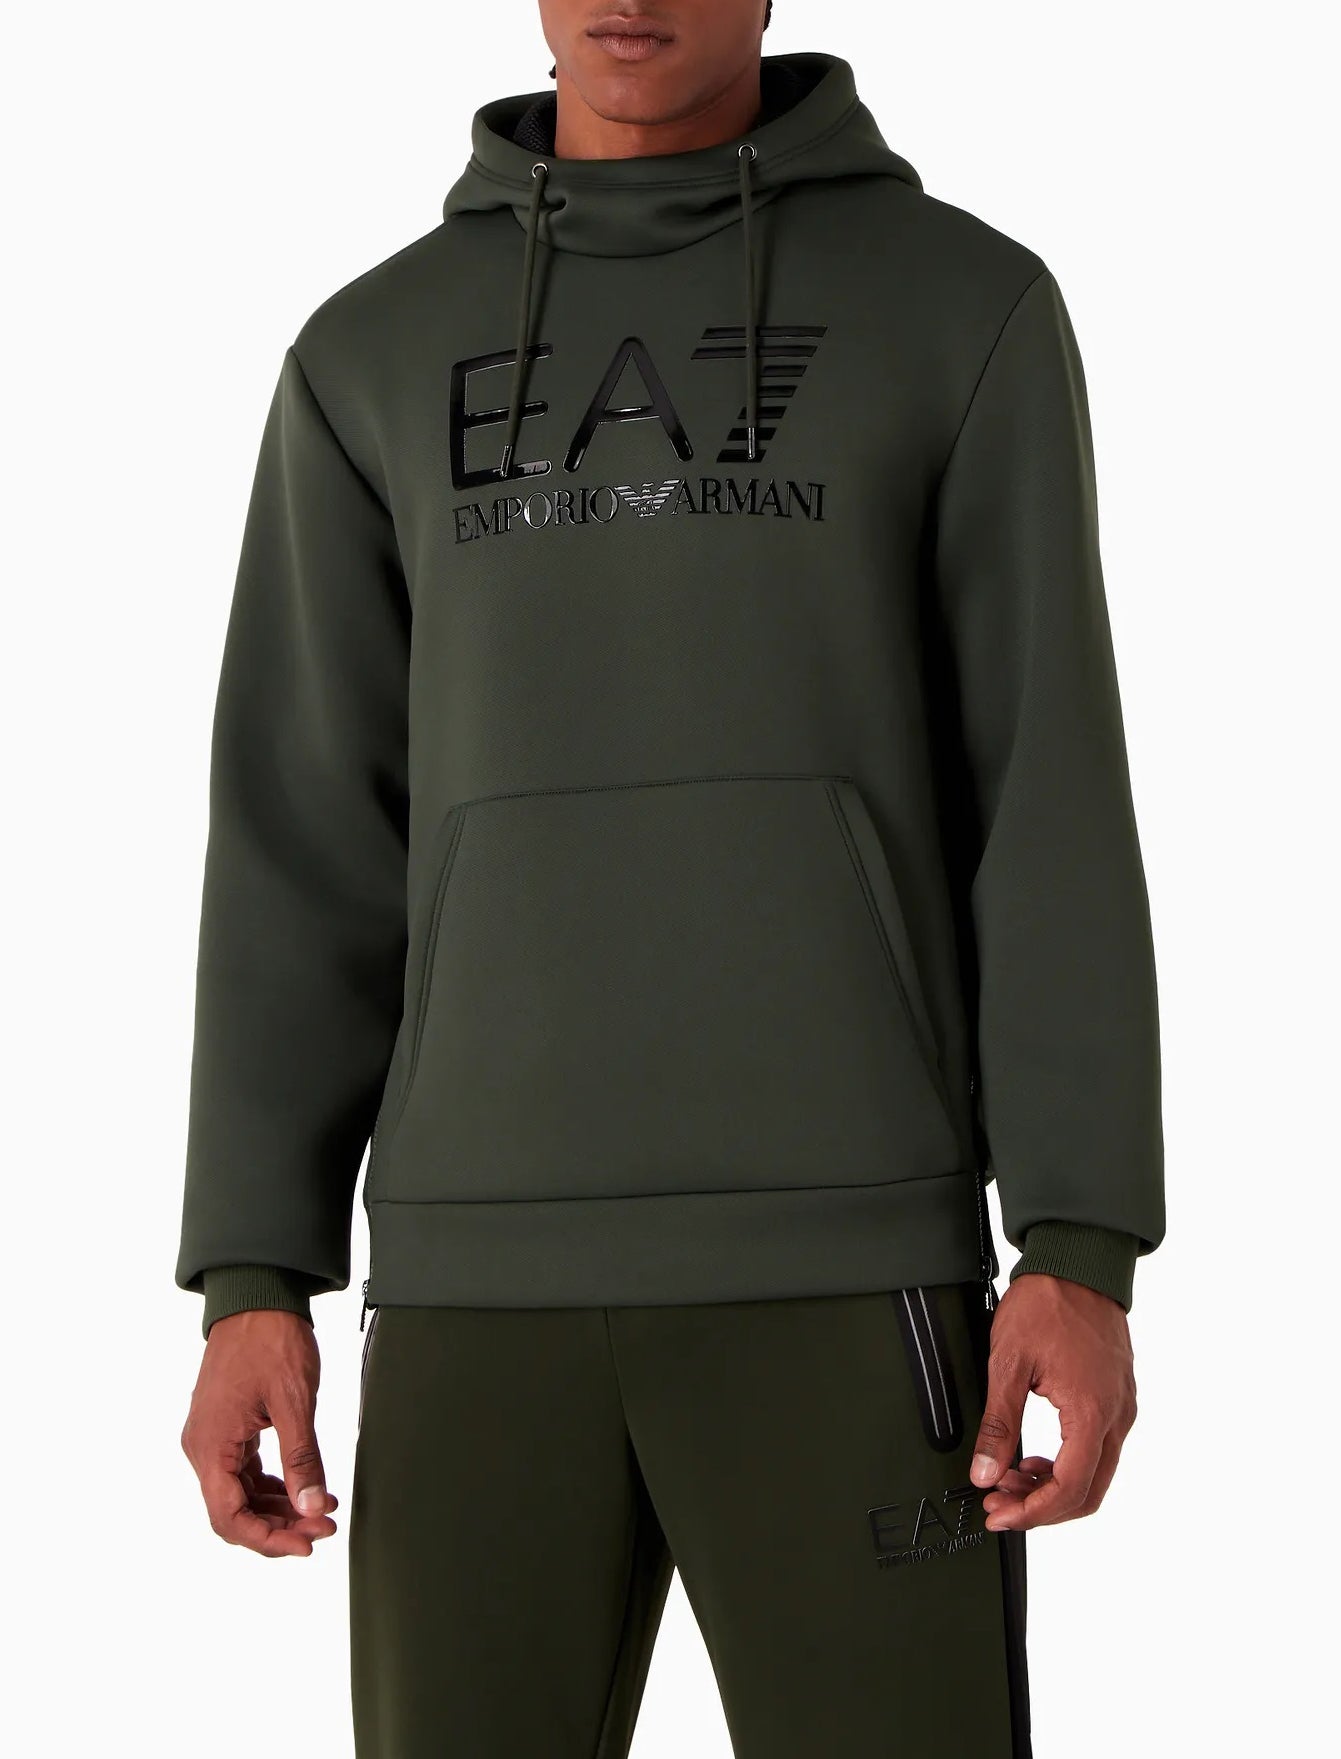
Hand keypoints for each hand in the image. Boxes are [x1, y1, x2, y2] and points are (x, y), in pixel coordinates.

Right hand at [181, 1309, 337, 1556]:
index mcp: (211, 1446)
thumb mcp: (294, 1402)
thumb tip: (310, 1508)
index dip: (267, 1540)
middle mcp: (203, 1447)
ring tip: (321, 1509)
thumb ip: (302, 1458)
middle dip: (279, 1526)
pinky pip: (246, 1472)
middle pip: (233, 1511)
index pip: (229, 1517)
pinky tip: (306, 1488)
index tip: (306, 1545)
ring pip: (241, 1494)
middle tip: (323, 1527)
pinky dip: (275, 1485)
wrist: (258, 1294)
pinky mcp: (227, 1428)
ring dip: (280, 1508)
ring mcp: (214, 1437)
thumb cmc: (272, 1340)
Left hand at [969, 1273, 1136, 1530]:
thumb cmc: (1046, 1302)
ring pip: (1095, 1473)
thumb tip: (984, 1472)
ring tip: (1008, 1477)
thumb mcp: (1007, 1363)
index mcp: (1090, 1411)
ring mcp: (1121, 1407)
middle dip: (1042, 1507)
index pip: (1070, 1488)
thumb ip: (997, 1424)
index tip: (999, 1514)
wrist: (1079, 1261)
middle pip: (1089, 1492)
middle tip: (1000, 1504)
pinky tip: (1033, 1455)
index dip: (1032, 1513)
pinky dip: (1067, 1463)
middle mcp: (1116, 1416)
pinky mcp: (1117, 1397)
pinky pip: (1098, 1448)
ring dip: (1053, 1486)